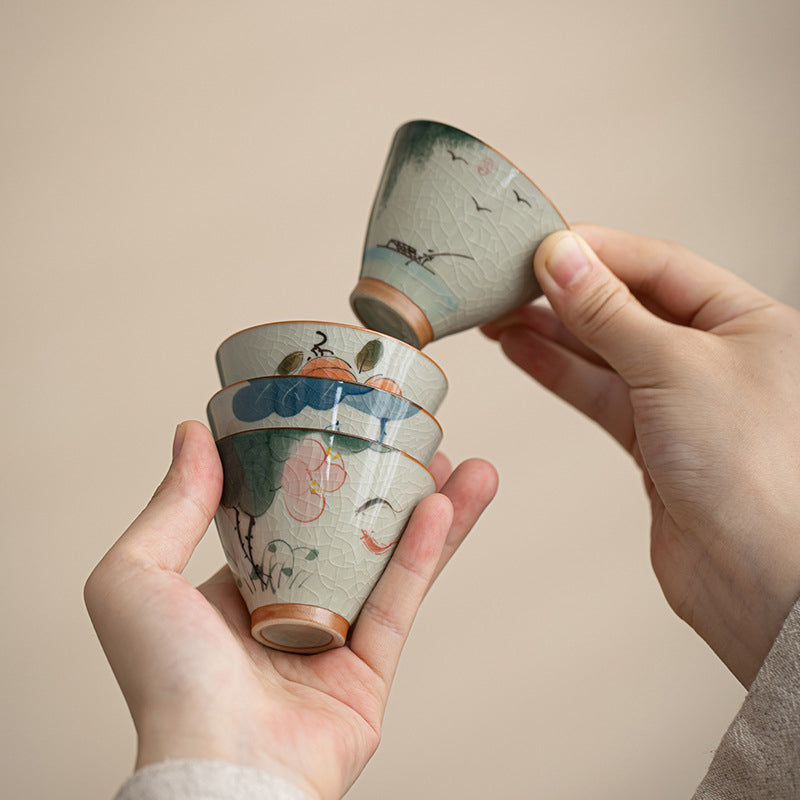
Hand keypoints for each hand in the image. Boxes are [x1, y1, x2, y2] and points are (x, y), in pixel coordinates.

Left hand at [84, 421, 496, 799]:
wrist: (218, 769)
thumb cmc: (167, 681)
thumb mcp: (138, 575)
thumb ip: (172, 504)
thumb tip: (192, 434)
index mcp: (237, 586)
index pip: (286, 514)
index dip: (319, 470)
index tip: (345, 429)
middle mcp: (288, 610)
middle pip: (351, 533)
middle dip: (389, 486)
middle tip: (418, 443)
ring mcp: (332, 642)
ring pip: (390, 562)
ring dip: (433, 513)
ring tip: (468, 468)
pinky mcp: (369, 673)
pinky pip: (400, 603)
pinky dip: (424, 555)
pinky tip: (445, 508)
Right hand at [482, 225, 799, 686]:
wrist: (755, 575)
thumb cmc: (752, 468)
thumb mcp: (674, 363)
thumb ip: (609, 310)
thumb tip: (562, 257)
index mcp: (747, 320)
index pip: (658, 265)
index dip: (597, 252)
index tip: (541, 246)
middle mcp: (717, 356)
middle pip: (628, 306)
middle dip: (567, 293)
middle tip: (509, 281)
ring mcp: (682, 400)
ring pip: (605, 351)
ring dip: (552, 331)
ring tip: (501, 314)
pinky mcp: (652, 441)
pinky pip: (599, 392)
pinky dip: (559, 371)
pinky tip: (523, 349)